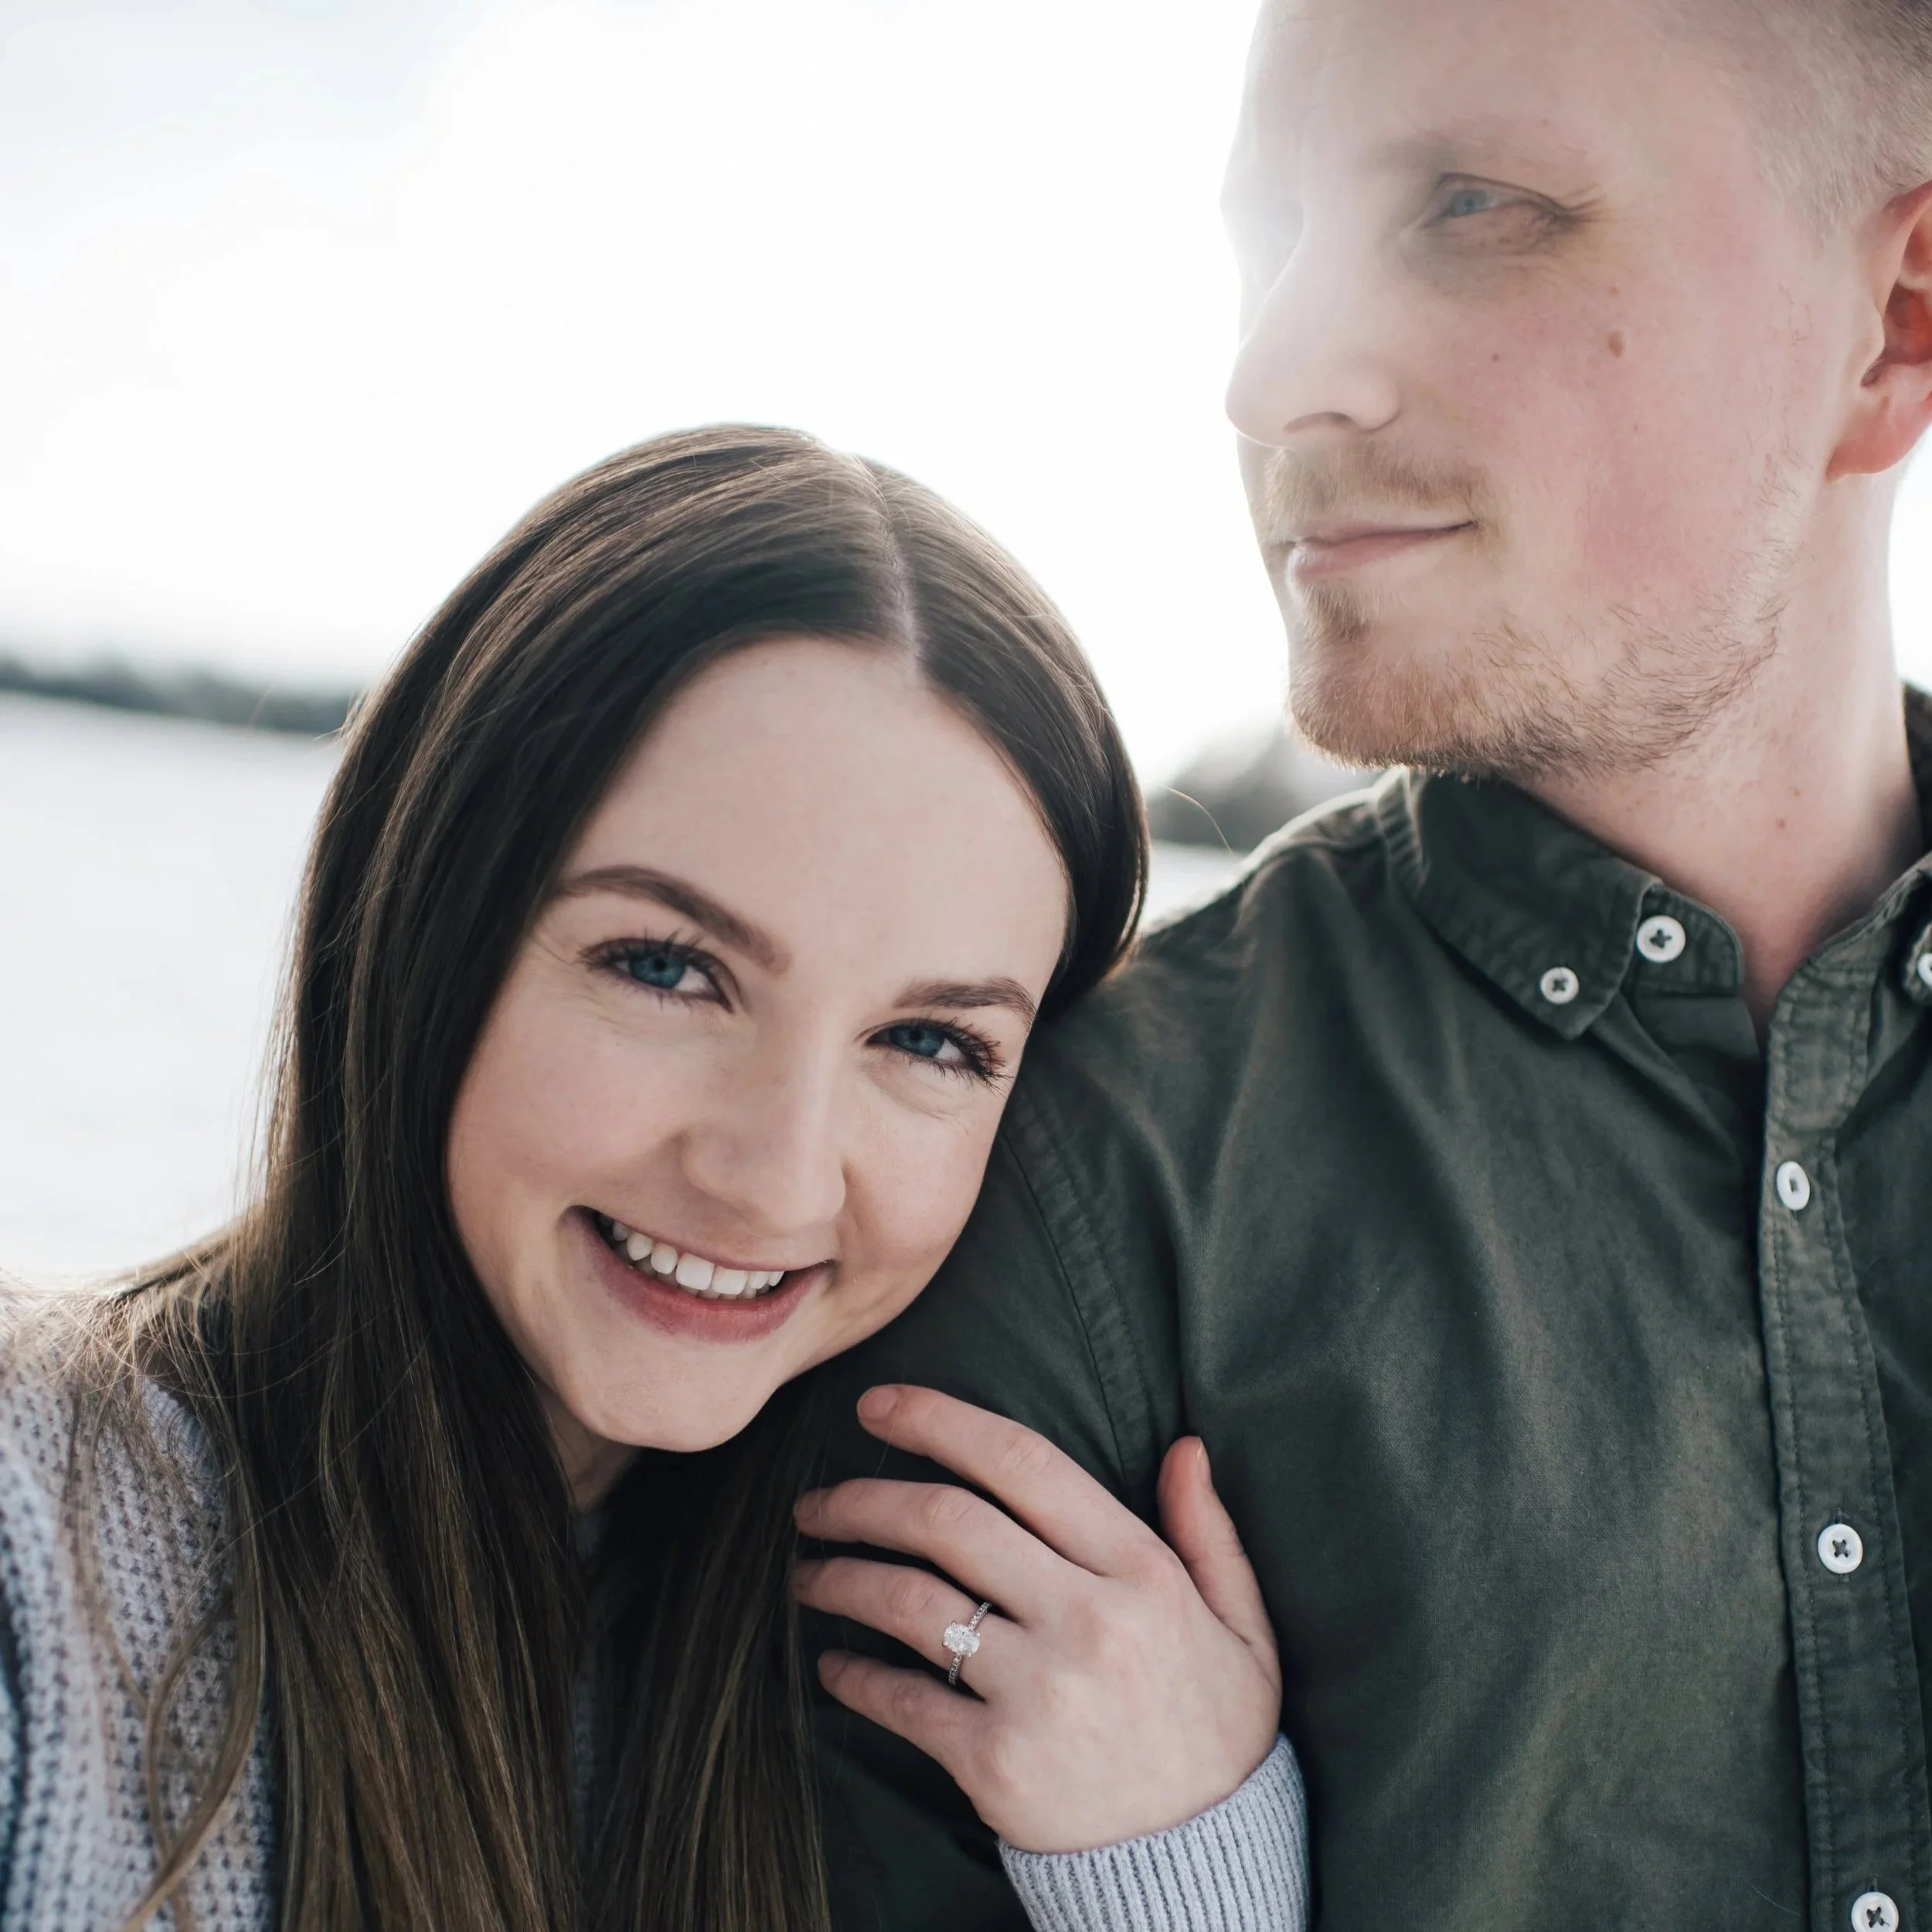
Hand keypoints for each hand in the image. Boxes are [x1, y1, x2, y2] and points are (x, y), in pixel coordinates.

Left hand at [792, 1385, 1280, 1854]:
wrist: (1204, 1868)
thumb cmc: (1215, 1732)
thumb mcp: (1241, 1627)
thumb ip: (1207, 1533)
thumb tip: (1185, 1446)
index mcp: (1139, 1572)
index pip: (1023, 1463)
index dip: (939, 1419)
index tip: (876, 1404)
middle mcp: (1084, 1620)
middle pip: (946, 1522)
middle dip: (864, 1496)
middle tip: (818, 1501)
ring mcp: (1036, 1693)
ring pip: (909, 1603)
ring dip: (840, 1577)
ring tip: (808, 1573)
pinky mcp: (995, 1765)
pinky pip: (901, 1701)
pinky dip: (852, 1678)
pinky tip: (831, 1665)